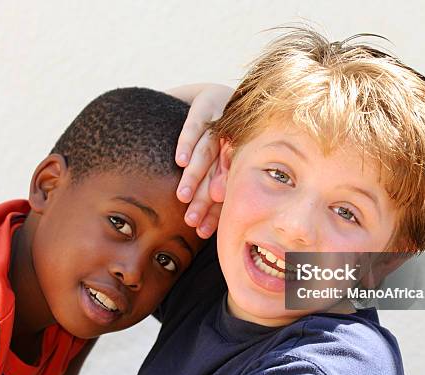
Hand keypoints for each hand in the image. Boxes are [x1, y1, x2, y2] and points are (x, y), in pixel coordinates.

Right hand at [170, 84, 232, 237]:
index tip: (201, 232)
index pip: (228, 187)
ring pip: (208, 151)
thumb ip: (214, 187)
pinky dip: (188, 143)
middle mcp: (236, 138)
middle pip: (220, 172)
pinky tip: (180, 161)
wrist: (208, 92)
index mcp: (244, 155)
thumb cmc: (212, 138)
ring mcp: (223, 119)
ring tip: (183, 197)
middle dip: (205, 199)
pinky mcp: (208, 102)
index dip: (215, 211)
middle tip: (190, 221)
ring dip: (195, 175)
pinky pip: (197, 125)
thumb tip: (203, 222)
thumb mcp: (217, 161)